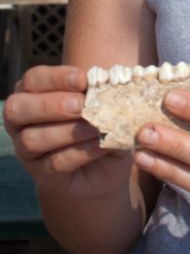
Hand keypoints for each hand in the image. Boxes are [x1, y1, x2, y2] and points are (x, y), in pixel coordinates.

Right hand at [3, 65, 132, 200]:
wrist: (104, 165)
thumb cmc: (99, 122)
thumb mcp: (102, 104)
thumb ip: (99, 93)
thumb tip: (109, 85)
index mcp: (32, 94)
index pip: (32, 80)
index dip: (55, 78)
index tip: (83, 80)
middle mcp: (21, 122)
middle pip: (17, 109)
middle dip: (50, 105)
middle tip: (80, 105)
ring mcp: (26, 151)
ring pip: (32, 139)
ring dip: (69, 131)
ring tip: (96, 127)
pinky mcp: (42, 175)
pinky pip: (54, 163)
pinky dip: (81, 152)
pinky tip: (101, 144)